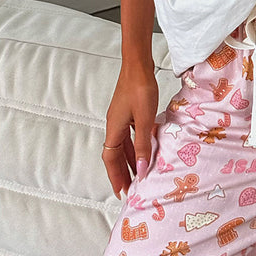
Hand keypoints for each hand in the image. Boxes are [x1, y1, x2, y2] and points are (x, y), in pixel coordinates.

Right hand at [102, 63, 158, 198]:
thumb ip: (143, 145)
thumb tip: (141, 170)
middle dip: (120, 171)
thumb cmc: (140, 88)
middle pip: (114, 154)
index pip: (110, 159)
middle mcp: (113, 124)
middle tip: (128, 188)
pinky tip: (144, 147)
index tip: (121, 191)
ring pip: (122, 144)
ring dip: (128, 159)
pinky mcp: (128, 110)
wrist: (138, 64)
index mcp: (113, 128)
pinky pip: (129, 134)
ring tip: (138, 172)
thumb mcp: (145, 120)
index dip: (115, 176)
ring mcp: (120, 117)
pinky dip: (134, 145)